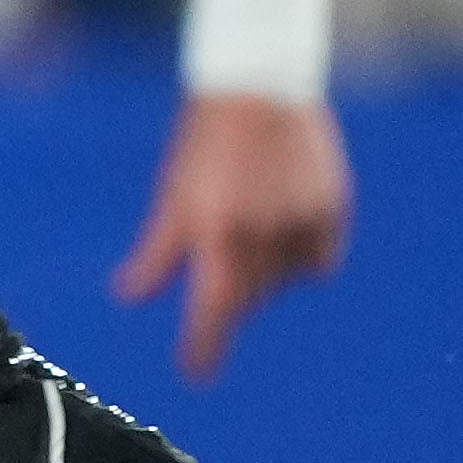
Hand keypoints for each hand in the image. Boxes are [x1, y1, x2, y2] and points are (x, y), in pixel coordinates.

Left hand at [112, 88, 348, 378]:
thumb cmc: (203, 146)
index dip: (204, 344)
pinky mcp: (334, 209)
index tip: (197, 373)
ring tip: (248, 231)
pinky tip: (282, 232)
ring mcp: (303, 221)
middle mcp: (263, 231)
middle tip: (215, 296)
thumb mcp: (173, 198)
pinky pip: (318, 261)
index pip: (212, 306)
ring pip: (283, 281)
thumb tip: (128, 297)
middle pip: (247, 298)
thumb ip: (156, 254)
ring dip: (264, 278)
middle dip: (229, 305)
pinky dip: (300, 260)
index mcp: (217, 230)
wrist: (260, 89)